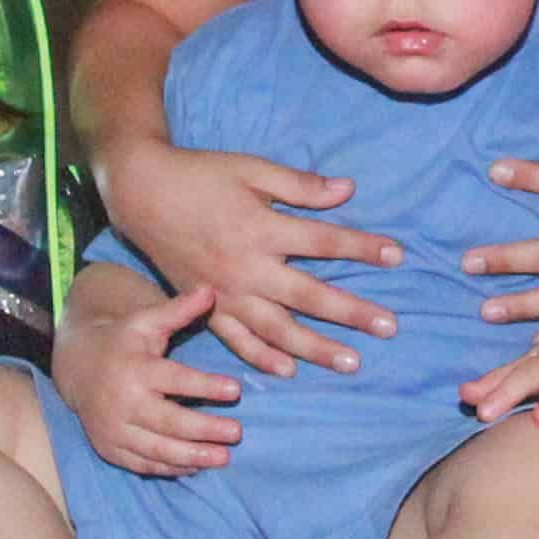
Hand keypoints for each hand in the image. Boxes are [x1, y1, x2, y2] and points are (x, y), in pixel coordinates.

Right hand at [58, 278, 244, 474]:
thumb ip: (179, 310)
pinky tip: (197, 465)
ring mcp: (114, 429)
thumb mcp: (147, 321)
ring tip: (223, 457)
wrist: (78, 368)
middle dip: (205, 430)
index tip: (235, 390)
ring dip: (192, 455)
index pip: (176, 380)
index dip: (206, 386)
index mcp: (136, 369)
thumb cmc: (123, 342)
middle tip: (237, 432)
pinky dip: (170, 468)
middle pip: (169, 422)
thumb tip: (211, 289)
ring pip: (157, 449)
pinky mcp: (111, 449)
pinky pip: (143, 464)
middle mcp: (123, 402)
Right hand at [95, 138, 394, 376]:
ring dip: (315, 348)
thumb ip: (299, 185)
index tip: (398, 256)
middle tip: (389, 328)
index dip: (363, 247)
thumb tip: (347, 190)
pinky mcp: (206, 306)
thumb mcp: (251, 169)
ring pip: (277, 329)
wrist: (141, 193)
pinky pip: (236, 339)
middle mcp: (246, 267)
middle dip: (351, 313)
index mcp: (261, 228)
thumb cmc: (201, 175)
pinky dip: (261, 357)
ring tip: (350, 362)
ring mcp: (225, 292)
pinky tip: (288, 370)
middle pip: (309, 295)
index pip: (325, 241)